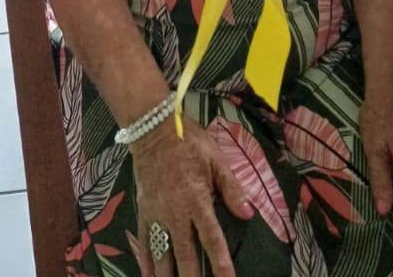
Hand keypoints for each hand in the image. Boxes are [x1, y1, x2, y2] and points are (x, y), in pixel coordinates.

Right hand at [131, 116, 252, 276]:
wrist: (153, 130)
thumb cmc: (188, 143)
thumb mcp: (216, 159)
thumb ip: (232, 188)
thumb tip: (248, 214)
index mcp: (197, 200)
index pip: (211, 239)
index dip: (220, 265)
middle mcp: (176, 213)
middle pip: (185, 256)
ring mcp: (157, 215)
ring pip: (162, 255)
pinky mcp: (144, 212)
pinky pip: (144, 242)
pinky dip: (146, 263)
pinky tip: (148, 276)